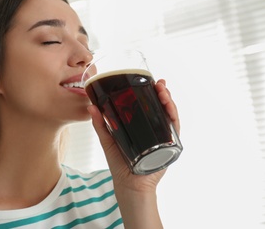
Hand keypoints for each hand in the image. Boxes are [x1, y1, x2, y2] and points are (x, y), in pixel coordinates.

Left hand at [87, 78, 179, 192]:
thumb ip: (100, 124)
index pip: (149, 106)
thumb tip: (91, 106)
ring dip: (169, 102)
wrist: (128, 184)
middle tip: (158, 83)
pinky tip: (169, 108)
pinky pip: (174, 130)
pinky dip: (173, 117)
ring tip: (163, 92)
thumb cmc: (119, 163)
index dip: (151, 92)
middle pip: (162, 108)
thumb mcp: (108, 140)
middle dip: (162, 93)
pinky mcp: (169, 147)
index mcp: (142, 126)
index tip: (150, 81)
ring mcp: (163, 138)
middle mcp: (155, 130)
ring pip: (170, 115)